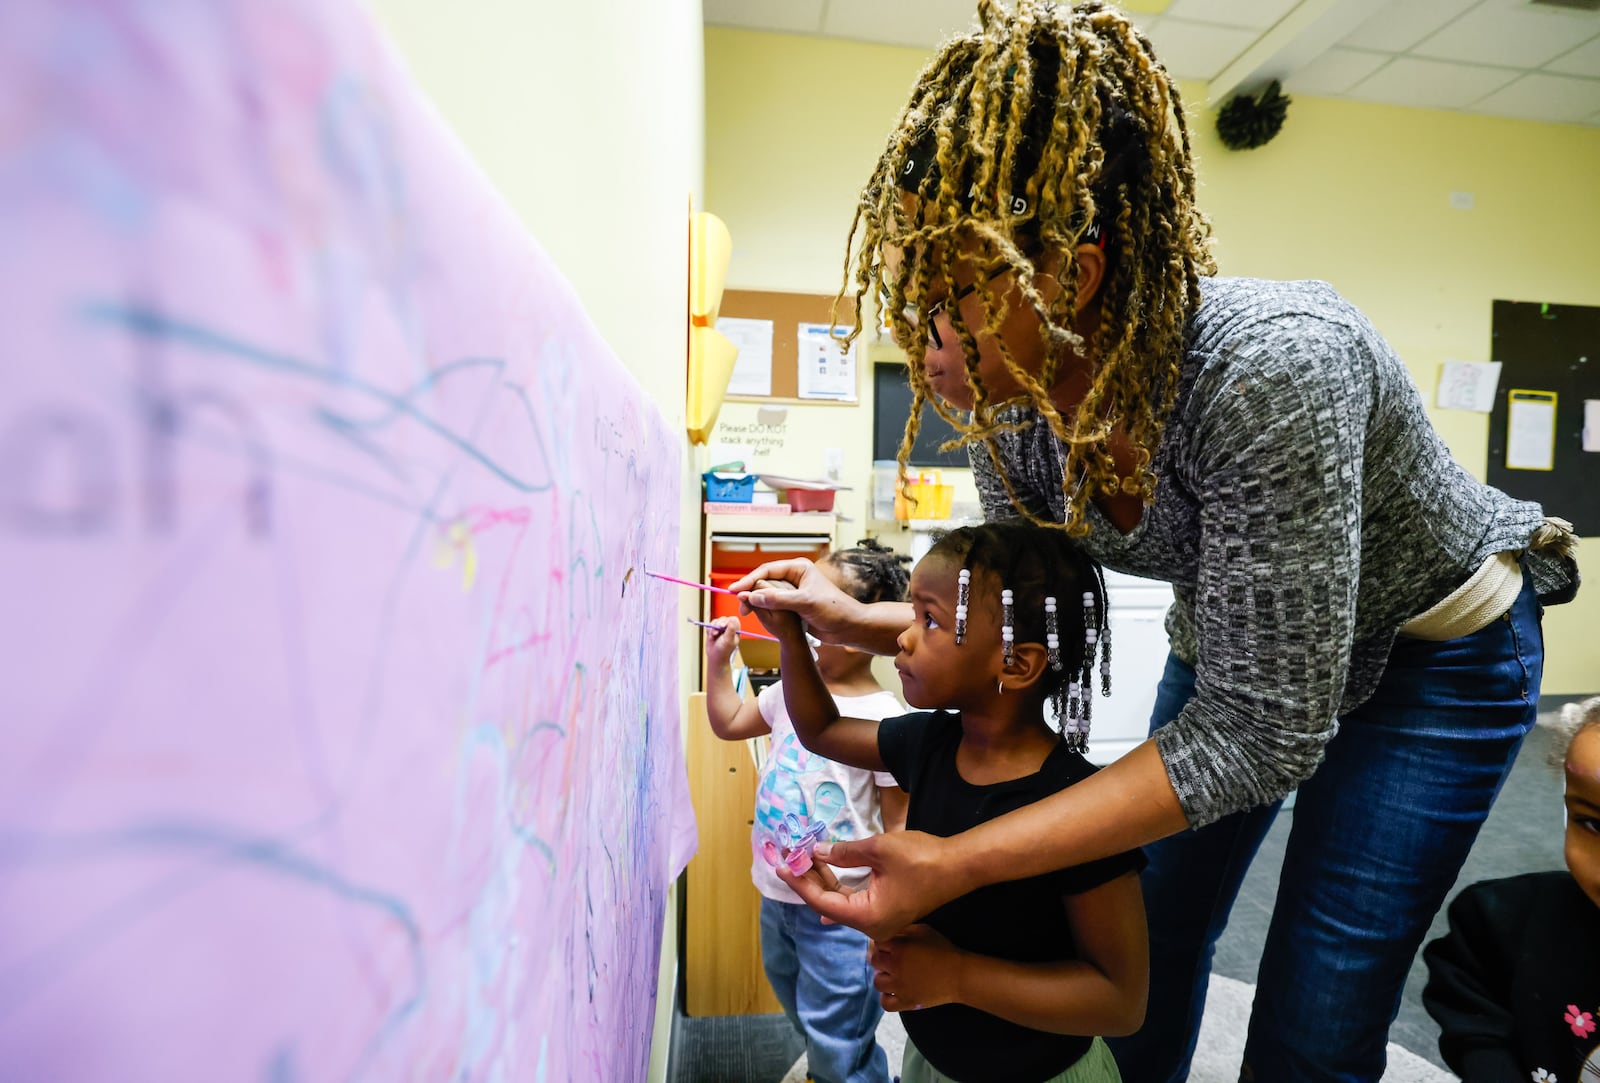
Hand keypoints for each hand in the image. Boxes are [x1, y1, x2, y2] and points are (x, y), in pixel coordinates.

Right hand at [703, 616, 741, 666]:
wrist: (715, 657)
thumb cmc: (723, 650)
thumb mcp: (728, 640)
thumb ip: (731, 630)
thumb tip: (732, 619)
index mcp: (735, 630)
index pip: (733, 619)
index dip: (728, 621)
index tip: (722, 627)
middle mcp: (729, 628)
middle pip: (723, 619)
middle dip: (718, 625)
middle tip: (716, 633)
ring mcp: (721, 629)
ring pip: (716, 621)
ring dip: (713, 628)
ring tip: (713, 636)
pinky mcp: (714, 630)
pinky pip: (710, 625)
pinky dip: (709, 630)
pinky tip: (711, 636)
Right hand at [730, 558, 860, 643]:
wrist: (848, 626)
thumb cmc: (834, 609)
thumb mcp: (805, 602)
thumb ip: (778, 599)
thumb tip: (753, 597)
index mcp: (798, 568)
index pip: (767, 570)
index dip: (749, 580)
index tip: (735, 590)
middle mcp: (794, 577)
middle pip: (765, 580)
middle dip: (750, 591)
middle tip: (739, 604)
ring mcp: (793, 591)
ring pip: (767, 593)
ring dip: (755, 601)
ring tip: (744, 611)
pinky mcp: (793, 605)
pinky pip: (773, 604)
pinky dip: (763, 609)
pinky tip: (755, 614)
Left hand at [775, 830, 959, 939]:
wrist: (960, 867)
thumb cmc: (922, 859)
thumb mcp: (878, 850)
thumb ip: (844, 853)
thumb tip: (817, 852)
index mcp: (867, 917)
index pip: (822, 901)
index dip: (800, 883)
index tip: (781, 865)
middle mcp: (871, 926)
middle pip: (830, 903)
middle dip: (810, 879)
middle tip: (791, 855)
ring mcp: (880, 920)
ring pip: (843, 901)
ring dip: (824, 879)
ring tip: (805, 857)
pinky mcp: (888, 910)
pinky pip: (856, 900)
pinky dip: (840, 884)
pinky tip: (825, 873)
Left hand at [870, 924, 962, 1011]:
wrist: (959, 974)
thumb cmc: (943, 949)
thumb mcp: (924, 930)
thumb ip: (904, 930)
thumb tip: (890, 931)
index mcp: (899, 947)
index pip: (877, 943)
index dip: (883, 943)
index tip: (890, 946)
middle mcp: (895, 966)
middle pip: (874, 961)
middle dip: (882, 959)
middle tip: (892, 960)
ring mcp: (899, 986)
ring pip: (877, 982)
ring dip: (884, 977)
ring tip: (893, 975)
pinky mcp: (906, 1002)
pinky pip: (885, 1002)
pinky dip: (887, 997)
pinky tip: (894, 992)